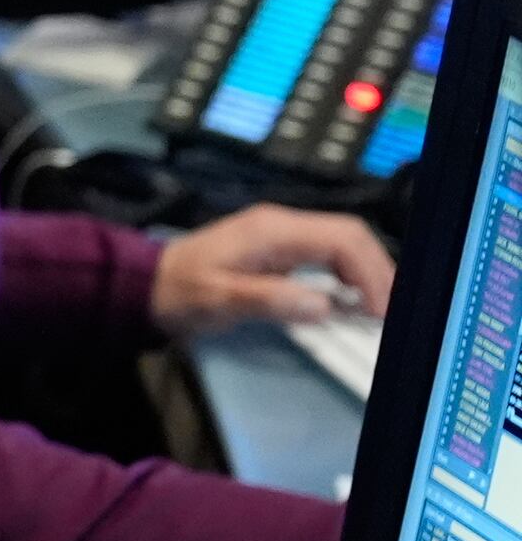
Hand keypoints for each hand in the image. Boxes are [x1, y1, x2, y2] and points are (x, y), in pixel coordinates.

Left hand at [151, 203, 394, 336]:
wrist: (148, 285)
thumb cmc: (179, 291)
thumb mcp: (218, 299)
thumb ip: (268, 300)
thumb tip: (321, 305)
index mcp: (272, 230)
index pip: (342, 238)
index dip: (371, 272)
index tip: (382, 310)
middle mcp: (283, 226)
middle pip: (351, 236)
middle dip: (379, 272)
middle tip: (392, 314)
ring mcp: (283, 237)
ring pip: (345, 245)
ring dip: (369, 274)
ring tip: (383, 311)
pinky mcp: (282, 252)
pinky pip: (329, 257)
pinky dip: (351, 277)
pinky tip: (357, 303)